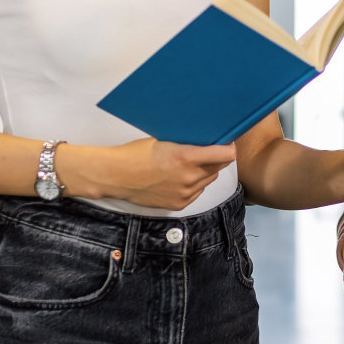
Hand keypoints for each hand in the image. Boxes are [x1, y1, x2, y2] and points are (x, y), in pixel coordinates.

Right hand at [70, 139, 235, 209]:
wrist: (115, 175)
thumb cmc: (136, 154)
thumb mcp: (164, 140)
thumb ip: (187, 143)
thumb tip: (207, 139)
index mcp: (186, 157)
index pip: (225, 155)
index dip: (228, 148)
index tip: (226, 143)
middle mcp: (189, 177)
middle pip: (219, 168)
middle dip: (216, 159)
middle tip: (208, 150)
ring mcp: (184, 193)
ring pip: (208, 180)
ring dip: (205, 172)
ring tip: (190, 164)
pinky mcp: (179, 204)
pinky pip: (196, 192)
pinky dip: (194, 184)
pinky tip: (181, 177)